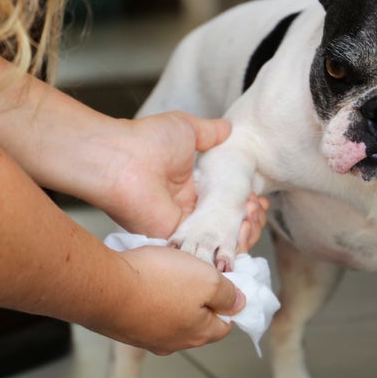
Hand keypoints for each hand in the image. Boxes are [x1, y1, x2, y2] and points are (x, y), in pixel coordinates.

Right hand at [101, 246, 244, 353]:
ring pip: (171, 314)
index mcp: (198, 333)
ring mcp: (146, 337)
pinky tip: (146, 276)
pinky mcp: (125, 327)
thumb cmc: (158, 281)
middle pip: (197, 319)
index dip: (229, 302)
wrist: (104, 286)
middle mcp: (172, 342)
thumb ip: (228, 294)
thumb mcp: (209, 279)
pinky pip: (147, 310)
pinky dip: (150, 294)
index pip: (224, 324)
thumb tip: (240, 303)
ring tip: (167, 269)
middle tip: (194, 270)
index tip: (225, 282)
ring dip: (173, 293)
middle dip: (199, 296)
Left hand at [102, 111, 268, 250]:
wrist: (120, 159)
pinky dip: (228, 245)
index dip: (245, 202)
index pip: (225, 202)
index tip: (256, 198)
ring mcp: (181, 226)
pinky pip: (206, 249)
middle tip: (256, 208)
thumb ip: (210, 132)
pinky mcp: (176, 239)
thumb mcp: (186, 128)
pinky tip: (243, 229)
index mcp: (189, 185)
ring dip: (243, 231)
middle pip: (226, 223)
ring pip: (220, 239)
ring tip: (252, 216)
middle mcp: (186, 208)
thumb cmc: (147, 140)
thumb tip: (229, 129)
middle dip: (248, 218)